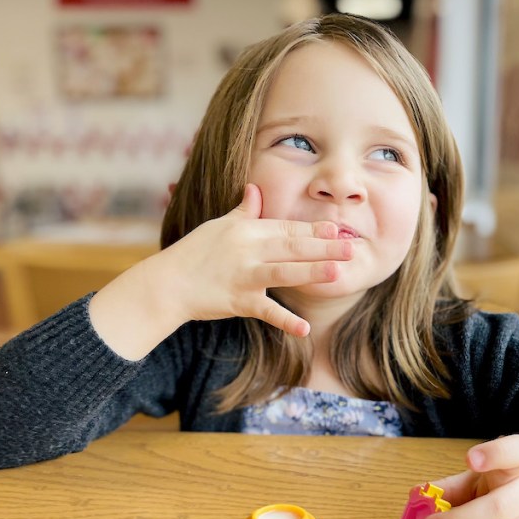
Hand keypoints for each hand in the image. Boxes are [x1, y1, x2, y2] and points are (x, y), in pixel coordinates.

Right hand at [150, 183, 352, 336]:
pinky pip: (266, 311)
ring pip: (283, 272)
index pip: (286, 228)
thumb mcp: (218, 226)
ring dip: (311, 272)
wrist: (167, 284)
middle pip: (291, 247)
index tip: (336, 229)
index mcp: (246, 230)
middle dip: (322, 248)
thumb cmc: (194, 253)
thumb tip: (255, 189)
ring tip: (337, 273)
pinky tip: (304, 329)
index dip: (312, 230)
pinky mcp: (238, 301)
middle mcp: (248, 250)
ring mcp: (244, 276)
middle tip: (350, 248)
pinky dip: (284, 320)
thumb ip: (243, 211)